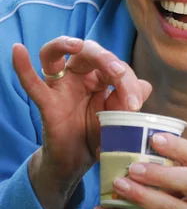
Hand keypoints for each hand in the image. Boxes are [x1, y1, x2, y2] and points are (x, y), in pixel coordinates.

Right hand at [13, 37, 151, 208]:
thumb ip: (130, 102)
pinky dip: (23, 67)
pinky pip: (33, 84)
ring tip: (76, 44)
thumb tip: (146, 86)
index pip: (114, 66)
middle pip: (89, 53)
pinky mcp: (47, 103)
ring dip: (65, 44)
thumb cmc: (99, 135)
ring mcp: (60, 87)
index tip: (136, 105)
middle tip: (119, 75)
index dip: (128, 81)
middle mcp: (79, 75)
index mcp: (100, 76)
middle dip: (107, 60)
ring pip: (54, 54)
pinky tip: (18, 49)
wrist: (79, 164)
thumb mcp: (120, 118)